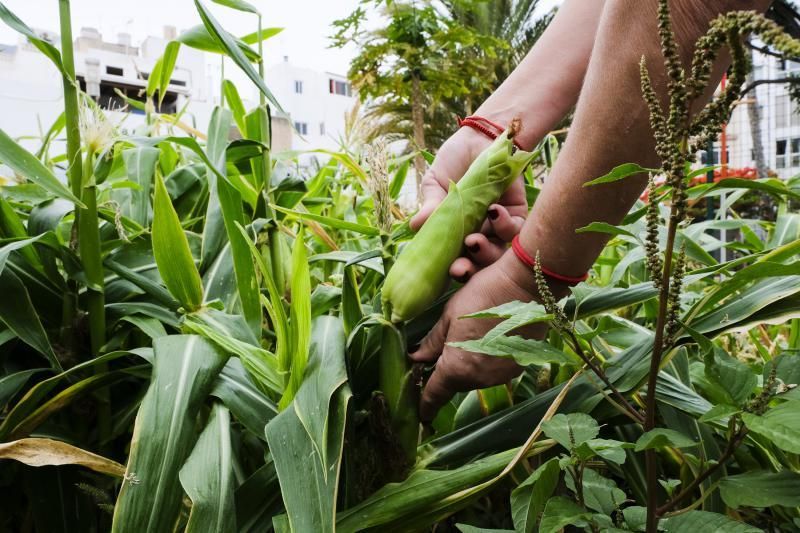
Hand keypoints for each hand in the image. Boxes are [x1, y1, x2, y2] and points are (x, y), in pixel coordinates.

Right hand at [409, 127, 528, 282]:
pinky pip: (514, 230)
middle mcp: (478, 235)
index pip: (455, 260)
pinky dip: (504, 225)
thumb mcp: (435, 184)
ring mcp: (498, 227)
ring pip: (497, 252)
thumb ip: (430, 205)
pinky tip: (492, 211)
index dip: (452, 270)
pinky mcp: (517, 213)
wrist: (480, 138)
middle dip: (469, 270)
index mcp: (456, 234)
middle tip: (458, 268)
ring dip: (485, 252)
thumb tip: (415, 226)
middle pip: (477, 265)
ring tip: (472, 241)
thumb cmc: (455, 162)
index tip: (443, 272)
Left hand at [409, 251, 542, 421]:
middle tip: (444, 352)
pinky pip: (493, 370)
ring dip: (469, 365)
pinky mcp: (517, 366)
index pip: (435, 394)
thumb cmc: (482, 296)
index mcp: (457, 368)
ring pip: (475, 377)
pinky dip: (487, 360)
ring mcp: (501, 375)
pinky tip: (489, 338)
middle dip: (448, 372)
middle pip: (456, 383)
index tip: (421, 413)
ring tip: (472, 338)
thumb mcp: (450, 316)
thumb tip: (418, 358)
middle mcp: (480, 379)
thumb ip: (432, 342)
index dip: (425, 404)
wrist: (526, 285)